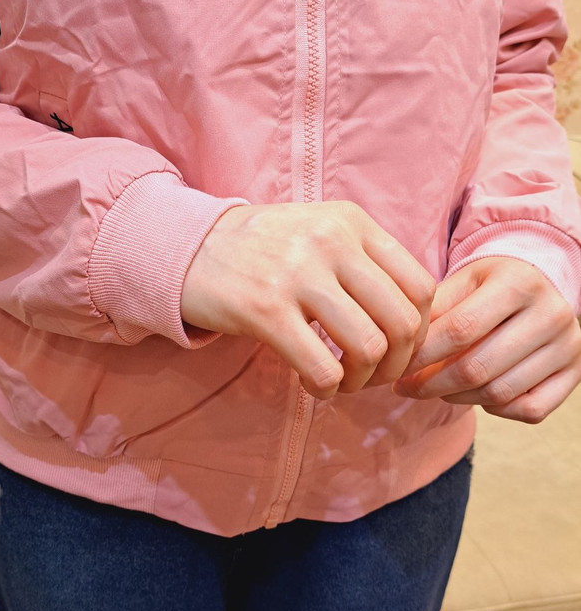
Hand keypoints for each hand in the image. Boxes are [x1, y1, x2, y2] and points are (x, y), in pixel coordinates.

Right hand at [181, 201, 434, 398]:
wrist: (190, 247)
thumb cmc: (262, 248)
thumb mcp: (318, 230)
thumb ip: (364, 260)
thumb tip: (412, 318)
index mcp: (351, 221)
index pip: (421, 285)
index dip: (420, 330)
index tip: (398, 349)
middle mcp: (331, 241)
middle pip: (403, 321)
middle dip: (398, 364)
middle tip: (376, 376)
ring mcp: (297, 274)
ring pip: (369, 347)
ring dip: (364, 380)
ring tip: (344, 382)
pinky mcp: (265, 309)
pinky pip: (321, 368)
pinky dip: (328, 389)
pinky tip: (315, 386)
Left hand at [393, 257, 580, 422]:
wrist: (535, 283)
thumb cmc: (486, 286)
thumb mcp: (459, 283)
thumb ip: (431, 312)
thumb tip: (399, 350)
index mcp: (518, 283)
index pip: (461, 329)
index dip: (423, 355)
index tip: (397, 368)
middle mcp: (551, 314)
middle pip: (479, 367)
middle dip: (432, 385)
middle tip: (405, 388)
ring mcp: (568, 346)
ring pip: (501, 393)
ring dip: (457, 398)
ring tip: (432, 388)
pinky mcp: (575, 374)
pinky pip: (529, 410)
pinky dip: (495, 410)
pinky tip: (474, 394)